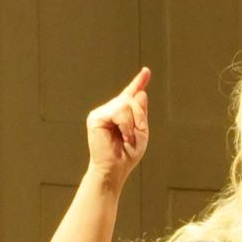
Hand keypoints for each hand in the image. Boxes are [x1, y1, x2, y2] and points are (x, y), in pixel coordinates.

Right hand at [85, 68, 150, 186]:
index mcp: (121, 114)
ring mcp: (101, 112)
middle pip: (132, 100)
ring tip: (127, 138)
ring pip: (126, 104)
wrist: (115, 169)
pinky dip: (126, 125)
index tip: (146, 71)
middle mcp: (110, 109)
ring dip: (132, 124)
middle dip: (139, 118)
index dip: (138, 82)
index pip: (130, 95)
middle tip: (132, 137)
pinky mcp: (96, 117)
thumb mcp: (142, 132)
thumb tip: (141, 92)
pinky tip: (123, 136)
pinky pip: (119, 112)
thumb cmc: (127, 154)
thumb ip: (141, 113)